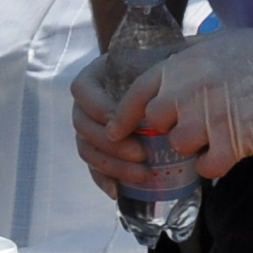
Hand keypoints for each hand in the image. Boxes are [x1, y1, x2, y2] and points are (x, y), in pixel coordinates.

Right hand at [69, 54, 164, 201]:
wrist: (166, 83)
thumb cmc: (164, 68)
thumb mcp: (162, 61)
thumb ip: (160, 66)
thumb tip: (169, 80)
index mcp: (94, 78)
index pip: (82, 91)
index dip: (97, 107)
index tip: (119, 119)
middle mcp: (85, 105)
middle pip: (83, 126)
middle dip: (111, 144)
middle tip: (142, 154)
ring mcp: (90, 130)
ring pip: (88, 150)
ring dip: (112, 166)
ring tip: (143, 175)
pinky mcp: (100, 151)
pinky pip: (94, 168)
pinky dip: (105, 180)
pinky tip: (119, 191)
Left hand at [139, 25, 252, 177]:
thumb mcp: (221, 40)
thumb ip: (189, 53)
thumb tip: (167, 60)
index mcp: (181, 65)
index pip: (135, 94)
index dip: (124, 116)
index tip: (118, 129)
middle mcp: (188, 91)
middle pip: (156, 124)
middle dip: (170, 127)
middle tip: (193, 125)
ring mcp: (209, 119)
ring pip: (180, 147)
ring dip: (195, 146)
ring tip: (216, 136)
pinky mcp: (233, 143)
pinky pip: (207, 167)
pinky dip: (214, 166)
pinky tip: (228, 153)